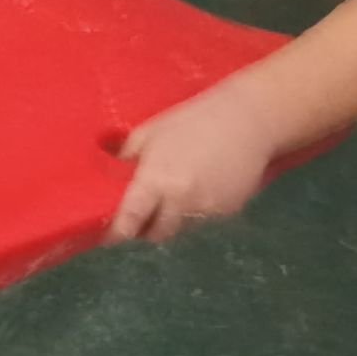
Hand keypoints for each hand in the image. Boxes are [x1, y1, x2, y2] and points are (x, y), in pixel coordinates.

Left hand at [109, 74, 281, 243]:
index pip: (130, 219)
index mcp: (156, 179)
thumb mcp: (152, 131)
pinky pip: (202, 222)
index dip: (117, 231)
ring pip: (180, 230)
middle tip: (142, 214)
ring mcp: (206, 210)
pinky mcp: (227, 213)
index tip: (109, 235)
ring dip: (170, 221)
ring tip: (172, 196)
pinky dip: (193, 213)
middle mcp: (180, 201)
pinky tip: (198, 189)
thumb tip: (108, 174)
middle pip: (156, 233)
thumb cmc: (194, 120)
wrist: (248, 121)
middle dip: (146, 228)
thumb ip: (127, 157)